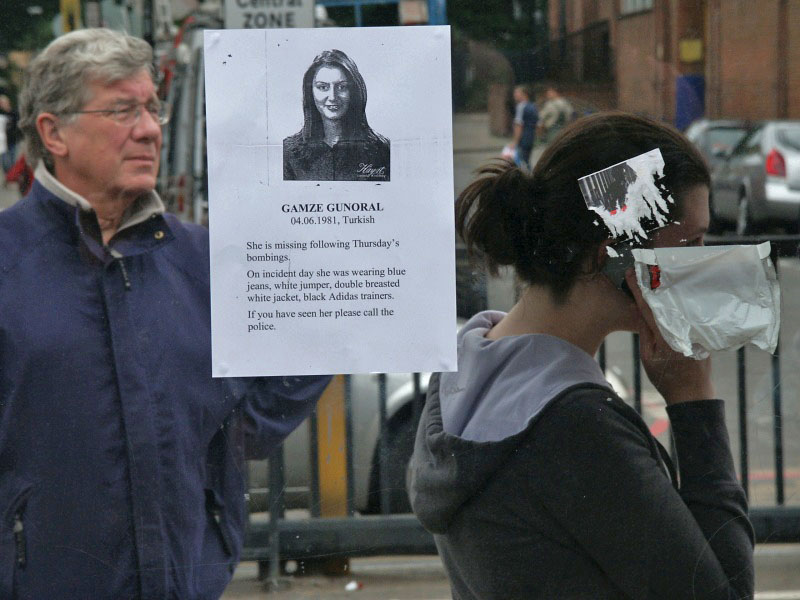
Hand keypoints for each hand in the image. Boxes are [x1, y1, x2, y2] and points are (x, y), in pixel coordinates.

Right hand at [624, 269, 713, 404]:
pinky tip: (672, 291)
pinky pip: (687, 311)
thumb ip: (644, 332)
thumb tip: (639, 309)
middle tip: (644, 265)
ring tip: (657, 273)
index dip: (639, 289)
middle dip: (654, 282)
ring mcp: (693, 328)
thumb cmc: (666, 378)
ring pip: (678, 304)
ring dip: (668, 288)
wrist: (693, 393)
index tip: (631, 273)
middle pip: (666, 299)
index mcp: (666, 334)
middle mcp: (682, 327)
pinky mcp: (701, 331)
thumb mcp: (647, 357)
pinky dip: (678, 300)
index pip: (649, 306)